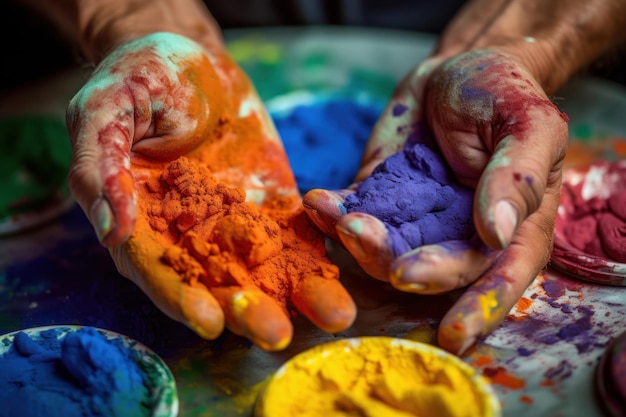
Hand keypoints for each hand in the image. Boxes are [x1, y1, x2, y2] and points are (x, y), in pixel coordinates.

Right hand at [66, 32, 355, 349]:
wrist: (191, 58)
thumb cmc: (138, 78)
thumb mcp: (104, 108)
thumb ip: (101, 165)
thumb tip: (114, 227)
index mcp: (141, 222)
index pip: (157, 269)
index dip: (179, 297)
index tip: (209, 322)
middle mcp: (189, 235)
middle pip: (216, 282)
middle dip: (247, 310)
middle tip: (276, 334)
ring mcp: (235, 223)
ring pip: (263, 268)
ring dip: (294, 295)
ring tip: (330, 315)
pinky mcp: (272, 207)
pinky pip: (297, 237)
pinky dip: (319, 259)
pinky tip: (344, 280)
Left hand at [303, 49, 567, 353]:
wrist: (456, 71)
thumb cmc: (503, 94)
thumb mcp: (527, 124)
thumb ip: (517, 177)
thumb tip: (497, 233)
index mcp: (510, 229)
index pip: (498, 279)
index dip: (478, 311)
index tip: (451, 335)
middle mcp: (459, 236)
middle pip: (432, 270)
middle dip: (400, 266)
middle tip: (370, 240)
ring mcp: (414, 222)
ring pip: (384, 250)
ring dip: (358, 239)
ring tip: (339, 214)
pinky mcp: (378, 201)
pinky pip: (352, 216)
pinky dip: (331, 215)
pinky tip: (318, 201)